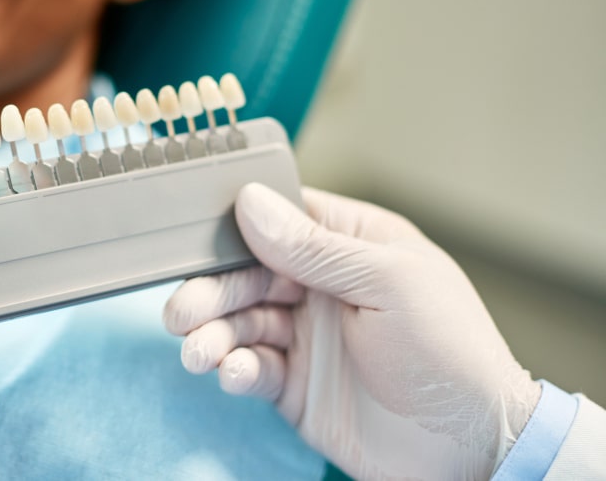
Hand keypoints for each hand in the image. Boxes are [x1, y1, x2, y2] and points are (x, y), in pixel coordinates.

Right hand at [164, 184, 540, 479]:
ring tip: (197, 351)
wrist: (470, 449)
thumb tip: (251, 203)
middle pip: (247, 273)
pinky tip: (231, 373)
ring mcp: (306, 336)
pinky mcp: (293, 384)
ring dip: (212, 333)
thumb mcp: (389, 284)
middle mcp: (322, 285)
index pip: (281, 218)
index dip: (236, 225)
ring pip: (241, 321)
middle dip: (211, 290)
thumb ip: (316, 247)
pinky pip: (249, 367)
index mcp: (351, 245)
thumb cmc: (450, 352)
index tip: (196, 238)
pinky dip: (232, 368)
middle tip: (181, 312)